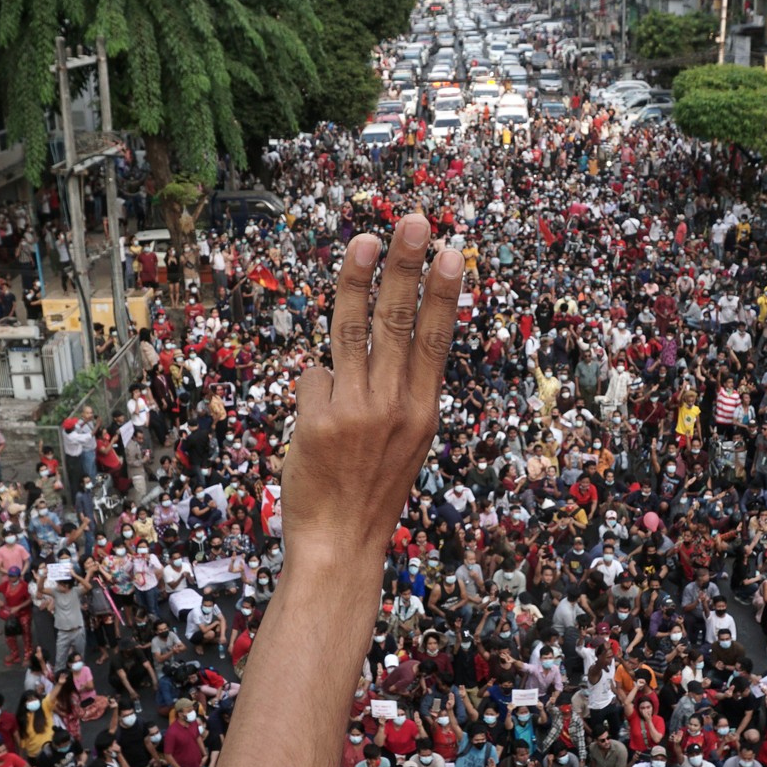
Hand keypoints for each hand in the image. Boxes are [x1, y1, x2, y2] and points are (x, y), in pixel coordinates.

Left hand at [280, 217, 461, 567]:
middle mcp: (395, 406)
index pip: (436, 339)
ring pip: (354, 331)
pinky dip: (314, 391)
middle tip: (414, 221)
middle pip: (401, 322)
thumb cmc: (369, 494)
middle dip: (408, 266)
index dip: (443, 292)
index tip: (452, 251)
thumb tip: (363, 351)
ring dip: (359, 280)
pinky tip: (317, 426)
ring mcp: (357, 411)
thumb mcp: (405, 444)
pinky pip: (314, 379)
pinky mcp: (320, 420)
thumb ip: (396, 396)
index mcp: (423, 412)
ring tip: (366, 239)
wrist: (340, 546)